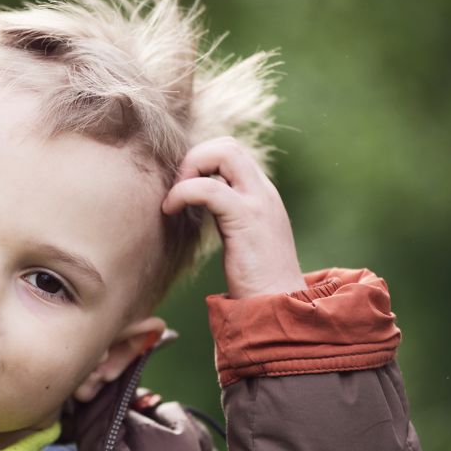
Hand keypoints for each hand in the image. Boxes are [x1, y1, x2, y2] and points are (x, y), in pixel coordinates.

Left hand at [161, 137, 306, 298]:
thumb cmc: (257, 280)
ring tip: (174, 200)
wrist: (280, 305)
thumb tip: (196, 203)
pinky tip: (170, 210)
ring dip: (189, 168)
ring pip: (224, 152)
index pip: (232, 151)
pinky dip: (183, 191)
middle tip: (176, 190)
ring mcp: (258, 202)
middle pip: (228, 144)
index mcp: (261, 194)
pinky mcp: (246, 219)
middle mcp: (263, 191)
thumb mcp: (242, 236)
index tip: (182, 189)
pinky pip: (209, 188)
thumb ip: (227, 213)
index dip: (201, 161)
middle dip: (194, 157)